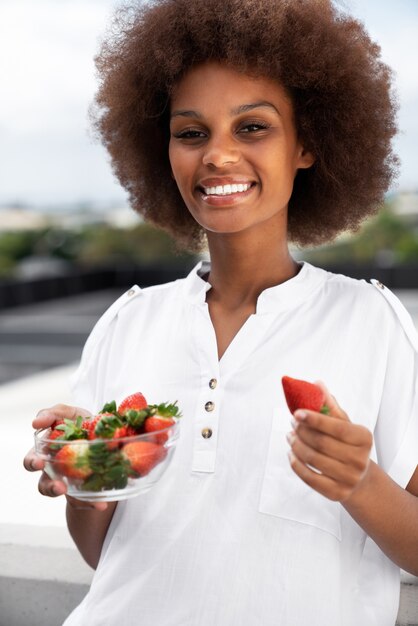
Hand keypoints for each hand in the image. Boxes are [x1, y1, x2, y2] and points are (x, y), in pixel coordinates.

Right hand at [23, 404, 108, 510]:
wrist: (108, 438)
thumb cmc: (82, 424)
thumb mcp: (70, 414)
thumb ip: (53, 413)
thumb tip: (36, 422)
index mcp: (48, 454)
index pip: (32, 461)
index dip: (32, 463)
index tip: (39, 463)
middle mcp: (56, 472)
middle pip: (43, 485)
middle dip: (49, 486)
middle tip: (58, 486)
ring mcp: (71, 483)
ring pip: (66, 497)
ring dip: (71, 498)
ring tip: (75, 495)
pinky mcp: (85, 491)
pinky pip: (87, 500)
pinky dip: (92, 503)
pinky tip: (100, 504)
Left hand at [287, 382, 372, 502]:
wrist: (359, 478)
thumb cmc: (347, 444)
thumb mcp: (344, 424)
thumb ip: (330, 406)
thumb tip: (317, 383)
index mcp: (364, 438)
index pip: (336, 427)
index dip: (314, 419)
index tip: (296, 412)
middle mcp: (360, 460)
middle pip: (321, 443)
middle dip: (301, 431)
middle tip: (291, 423)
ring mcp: (349, 479)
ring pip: (312, 459)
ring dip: (295, 445)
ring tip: (290, 436)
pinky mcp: (336, 493)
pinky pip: (309, 478)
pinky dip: (296, 464)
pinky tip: (291, 453)